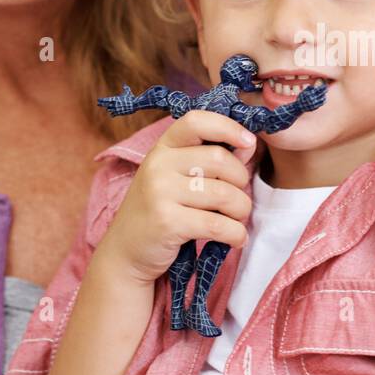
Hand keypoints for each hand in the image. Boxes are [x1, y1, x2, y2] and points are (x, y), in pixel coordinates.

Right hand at [101, 111, 257, 284]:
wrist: (126, 253)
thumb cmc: (162, 211)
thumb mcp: (175, 177)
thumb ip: (207, 161)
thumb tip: (249, 146)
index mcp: (162, 148)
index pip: (197, 121)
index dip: (228, 127)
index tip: (248, 142)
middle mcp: (158, 165)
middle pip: (221, 160)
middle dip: (242, 181)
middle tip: (238, 199)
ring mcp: (160, 192)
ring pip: (224, 194)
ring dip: (241, 210)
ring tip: (237, 220)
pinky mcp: (167, 222)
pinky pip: (218, 224)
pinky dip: (236, 234)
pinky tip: (236, 238)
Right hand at [294, 82, 326, 112]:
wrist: (299, 107)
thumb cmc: (301, 98)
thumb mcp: (303, 92)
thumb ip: (308, 88)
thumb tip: (314, 86)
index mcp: (309, 94)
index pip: (318, 90)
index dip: (322, 87)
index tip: (325, 85)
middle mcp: (312, 98)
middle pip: (321, 93)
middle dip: (324, 90)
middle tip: (327, 88)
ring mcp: (314, 103)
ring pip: (322, 98)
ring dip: (324, 95)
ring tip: (325, 93)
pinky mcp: (315, 107)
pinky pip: (321, 103)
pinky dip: (323, 100)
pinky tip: (324, 98)